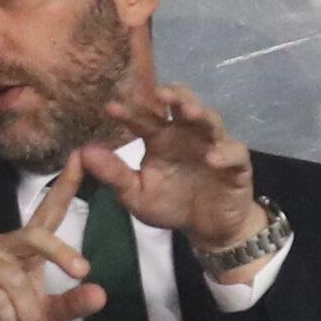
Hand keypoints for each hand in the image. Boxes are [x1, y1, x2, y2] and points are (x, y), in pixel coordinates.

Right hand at [0, 151, 106, 320]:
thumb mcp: (45, 319)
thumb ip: (71, 305)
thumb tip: (101, 294)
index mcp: (23, 250)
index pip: (46, 214)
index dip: (63, 187)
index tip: (80, 158)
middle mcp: (0, 248)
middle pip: (33, 235)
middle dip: (60, 252)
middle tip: (82, 272)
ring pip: (14, 278)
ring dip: (29, 310)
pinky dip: (6, 314)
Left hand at [82, 83, 261, 254]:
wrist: (206, 228)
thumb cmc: (170, 204)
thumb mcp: (136, 194)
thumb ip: (113, 175)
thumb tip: (83, 152)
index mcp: (161, 139)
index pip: (144, 119)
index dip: (129, 112)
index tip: (111, 108)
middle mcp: (187, 136)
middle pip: (183, 106)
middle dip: (174, 96)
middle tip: (160, 92)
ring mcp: (214, 146)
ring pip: (210, 121)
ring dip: (201, 114)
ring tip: (188, 112)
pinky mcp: (236, 165)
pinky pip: (234, 153)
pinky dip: (224, 153)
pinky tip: (211, 158)